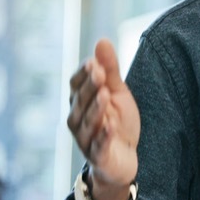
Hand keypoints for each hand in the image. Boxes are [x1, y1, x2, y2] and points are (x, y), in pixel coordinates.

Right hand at [67, 39, 139, 199]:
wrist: (123, 159)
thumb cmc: (117, 122)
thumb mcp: (117, 93)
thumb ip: (110, 70)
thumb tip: (102, 40)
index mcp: (79, 102)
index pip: (76, 84)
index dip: (84, 74)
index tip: (95, 62)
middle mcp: (77, 119)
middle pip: (80, 101)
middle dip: (90, 87)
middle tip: (100, 72)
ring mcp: (85, 139)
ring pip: (87, 123)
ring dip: (95, 108)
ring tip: (105, 94)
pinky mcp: (97, 157)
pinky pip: (98, 146)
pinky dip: (103, 136)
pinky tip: (110, 125)